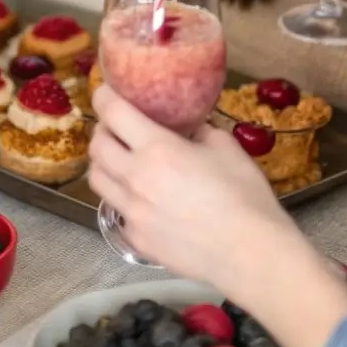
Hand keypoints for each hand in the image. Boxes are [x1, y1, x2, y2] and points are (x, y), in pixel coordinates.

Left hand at [88, 86, 290, 292]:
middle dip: (103, 131)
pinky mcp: (135, 239)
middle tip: (117, 129)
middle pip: (96, 146)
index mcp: (157, 148)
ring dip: (104, 164)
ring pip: (96, 179)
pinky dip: (122, 199)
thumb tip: (186, 125)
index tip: (106, 92)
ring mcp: (131, 212)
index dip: (104, 96)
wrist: (251, 255)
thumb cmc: (245, 196)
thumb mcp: (226, 147)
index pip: (112, 112)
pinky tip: (141, 199)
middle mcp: (135, 178)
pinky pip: (116, 211)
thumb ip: (198, 130)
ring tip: (121, 161)